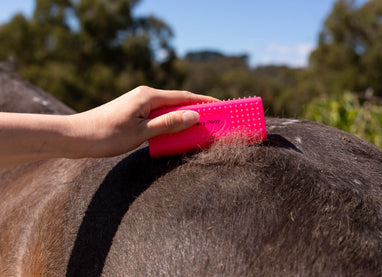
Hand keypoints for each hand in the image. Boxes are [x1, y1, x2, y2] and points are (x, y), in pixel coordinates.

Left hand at [67, 86, 217, 157]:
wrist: (75, 136)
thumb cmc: (105, 135)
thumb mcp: (141, 133)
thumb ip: (168, 124)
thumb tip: (194, 116)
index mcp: (148, 96)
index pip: (184, 97)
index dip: (204, 101)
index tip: (221, 106)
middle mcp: (144, 95)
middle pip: (177, 102)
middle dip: (196, 110)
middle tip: (214, 120)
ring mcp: (137, 103)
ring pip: (167, 109)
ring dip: (183, 118)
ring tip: (199, 128)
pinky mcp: (132, 112)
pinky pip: (157, 115)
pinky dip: (169, 122)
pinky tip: (175, 132)